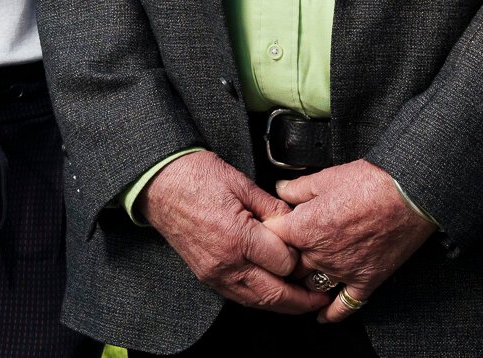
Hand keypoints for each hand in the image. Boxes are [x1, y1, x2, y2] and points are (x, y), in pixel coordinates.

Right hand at [139, 152, 323, 313]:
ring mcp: (214, 273)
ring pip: (256, 302)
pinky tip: (274, 293)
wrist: (161, 184)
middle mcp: (226, 262)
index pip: (283, 262)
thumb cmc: (198, 177)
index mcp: (237, 237)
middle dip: (301, 299)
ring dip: (283, 305)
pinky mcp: (207, 276)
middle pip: (272, 294)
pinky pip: (239, 297)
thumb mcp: (243, 183)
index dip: (301, 258)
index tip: (311, 250)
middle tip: (322, 295)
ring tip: (305, 300)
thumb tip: (295, 223)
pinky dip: (260, 299)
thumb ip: (273, 208)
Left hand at [265, 159, 435, 323]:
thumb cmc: (372, 182)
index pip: (271, 238)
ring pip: (311, 284)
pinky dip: (330, 312)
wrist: (409, 194)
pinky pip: (343, 305)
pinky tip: (322, 313)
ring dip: (307, 279)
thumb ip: (298, 188)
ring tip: (306, 272)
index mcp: (305, 228)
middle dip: (288, 256)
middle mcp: (319, 254)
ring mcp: (342, 271)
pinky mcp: (364, 281)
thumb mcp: (328, 177)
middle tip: (292, 247)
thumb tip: (282, 191)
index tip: (273, 229)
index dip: (271, 231)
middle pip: (289, 265)